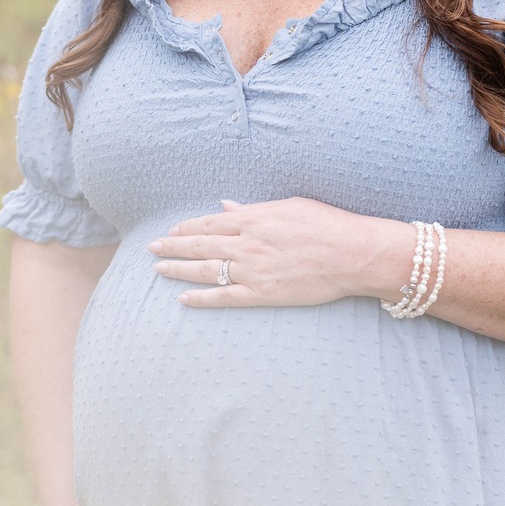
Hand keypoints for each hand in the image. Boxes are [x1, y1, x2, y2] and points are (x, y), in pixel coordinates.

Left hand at [149, 198, 411, 307]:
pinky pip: (224, 297)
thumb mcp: (289, 206)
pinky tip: (184, 299)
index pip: (210, 222)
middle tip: (151, 248)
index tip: (171, 230)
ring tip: (158, 270)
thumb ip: (253, 208)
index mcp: (254, 218)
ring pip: (205, 270)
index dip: (187, 227)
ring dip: (178, 270)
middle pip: (200, 245)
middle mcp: (247, 243)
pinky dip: (201, 298)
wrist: (353, 254)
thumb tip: (227, 206)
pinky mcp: (262, 293)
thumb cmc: (327, 225)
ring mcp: (253, 270)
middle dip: (172, 246)